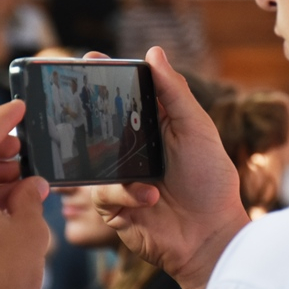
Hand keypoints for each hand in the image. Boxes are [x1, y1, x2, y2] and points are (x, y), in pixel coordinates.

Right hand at [91, 47, 248, 288]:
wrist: (210, 236)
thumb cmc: (210, 181)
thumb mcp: (197, 129)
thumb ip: (174, 92)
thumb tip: (153, 52)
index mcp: (151, 125)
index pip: (123, 95)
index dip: (106, 77)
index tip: (90, 59)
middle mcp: (130, 148)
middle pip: (98, 123)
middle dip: (87, 113)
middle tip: (77, 99)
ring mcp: (118, 177)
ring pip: (92, 158)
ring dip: (116, 164)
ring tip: (146, 177)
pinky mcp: (110, 206)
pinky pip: (101, 192)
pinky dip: (125, 193)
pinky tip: (149, 197)